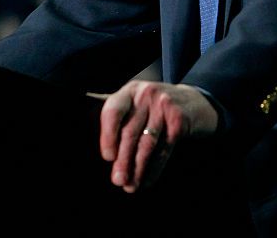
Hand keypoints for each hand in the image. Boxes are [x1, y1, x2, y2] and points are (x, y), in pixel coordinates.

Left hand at [93, 80, 218, 192]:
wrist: (196, 103)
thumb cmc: (155, 108)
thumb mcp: (136, 103)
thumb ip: (115, 114)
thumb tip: (80, 125)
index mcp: (129, 91)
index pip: (113, 111)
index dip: (108, 135)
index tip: (107, 157)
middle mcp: (146, 94)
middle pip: (130, 131)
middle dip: (122, 160)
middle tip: (117, 181)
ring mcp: (165, 105)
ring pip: (147, 143)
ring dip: (137, 168)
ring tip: (130, 186)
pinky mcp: (180, 120)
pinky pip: (164, 149)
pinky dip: (155, 169)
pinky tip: (147, 181)